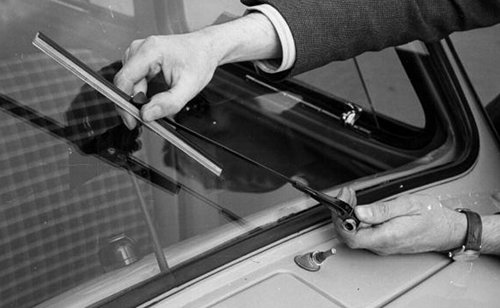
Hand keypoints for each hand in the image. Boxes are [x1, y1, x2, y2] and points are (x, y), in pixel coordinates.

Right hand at [114, 32, 218, 128]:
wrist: (205, 49)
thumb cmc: (199, 61)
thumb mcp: (189, 87)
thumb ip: (168, 103)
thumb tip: (146, 115)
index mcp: (150, 51)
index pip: (124, 80)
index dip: (124, 104)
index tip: (132, 122)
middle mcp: (139, 49)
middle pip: (125, 84)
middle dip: (134, 105)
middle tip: (150, 120)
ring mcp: (137, 54)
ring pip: (128, 85)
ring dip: (138, 101)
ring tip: (157, 107)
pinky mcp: (139, 60)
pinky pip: (133, 82)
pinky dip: (141, 95)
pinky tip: (153, 100)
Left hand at [335, 189, 466, 254]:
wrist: (448, 230)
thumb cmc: (432, 216)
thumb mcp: (408, 205)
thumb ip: (382, 210)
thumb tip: (359, 212)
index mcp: (387, 236)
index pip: (351, 236)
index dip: (340, 220)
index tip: (341, 202)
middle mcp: (382, 245)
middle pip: (349, 236)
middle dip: (341, 214)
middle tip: (346, 195)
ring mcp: (383, 245)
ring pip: (355, 235)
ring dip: (348, 215)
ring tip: (351, 197)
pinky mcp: (384, 242)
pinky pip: (364, 234)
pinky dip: (356, 219)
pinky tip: (359, 207)